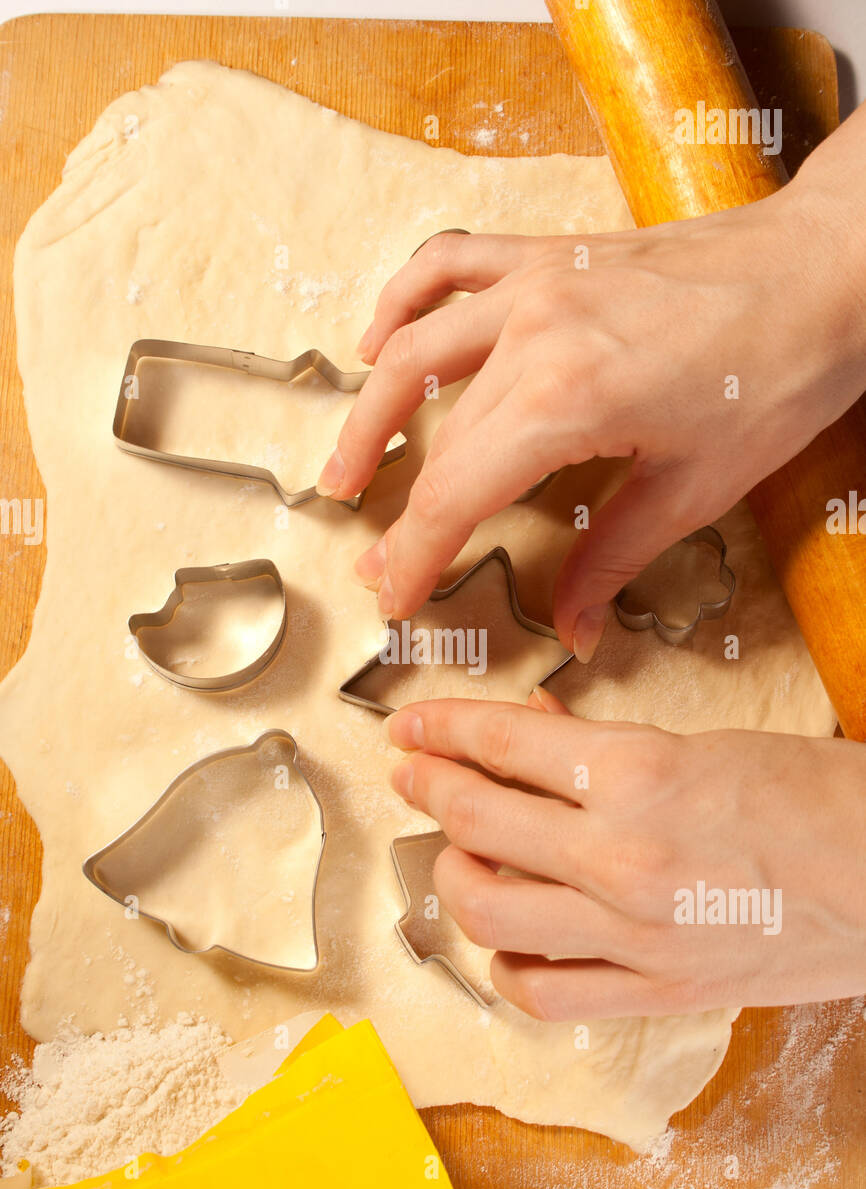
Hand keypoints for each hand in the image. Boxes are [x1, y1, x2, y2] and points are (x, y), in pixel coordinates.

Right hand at [319, 179, 865, 660]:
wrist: (825, 272)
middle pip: (437, 439)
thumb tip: (575, 629)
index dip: (416, 556)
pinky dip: (403, 300)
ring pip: (414, 351)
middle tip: (377, 566)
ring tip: (341, 475)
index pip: (456, 494)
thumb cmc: (778, 373)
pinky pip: (450, 264)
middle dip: (401, 514)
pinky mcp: (550, 255)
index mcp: (568, 398)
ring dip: (369, 416)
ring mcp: (536, 284)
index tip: (395, 599)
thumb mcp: (695, 488)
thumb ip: (614, 561)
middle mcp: (534, 332)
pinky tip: (376, 339)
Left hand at [384, 694, 865, 1018]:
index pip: (501, 744)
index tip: (411, 725)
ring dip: (453, 875)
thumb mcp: (704, 744)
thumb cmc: (817, 798)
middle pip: (474, 823)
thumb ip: (605, 748)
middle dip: (427, 788)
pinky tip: (509, 939)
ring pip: (488, 912)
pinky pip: (542, 993)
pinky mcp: (655, 991)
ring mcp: (632, 934)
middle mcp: (620, 857)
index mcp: (639, 775)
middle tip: (412, 773)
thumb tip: (535, 729)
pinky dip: (506, 964)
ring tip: (454, 854)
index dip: (441, 728)